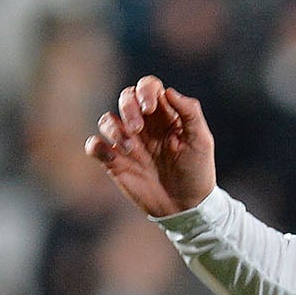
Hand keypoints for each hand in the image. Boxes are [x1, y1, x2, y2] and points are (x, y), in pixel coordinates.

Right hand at [84, 74, 216, 218]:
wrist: (186, 207)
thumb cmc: (196, 172)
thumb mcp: (201, 141)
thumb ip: (190, 112)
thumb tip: (168, 91)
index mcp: (164, 115)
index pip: (148, 87)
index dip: (145, 90)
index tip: (149, 108)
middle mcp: (144, 124)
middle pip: (125, 97)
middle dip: (127, 107)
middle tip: (138, 129)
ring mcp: (128, 143)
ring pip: (107, 119)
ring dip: (114, 129)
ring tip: (131, 149)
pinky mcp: (115, 162)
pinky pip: (94, 145)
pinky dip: (95, 146)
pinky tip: (112, 157)